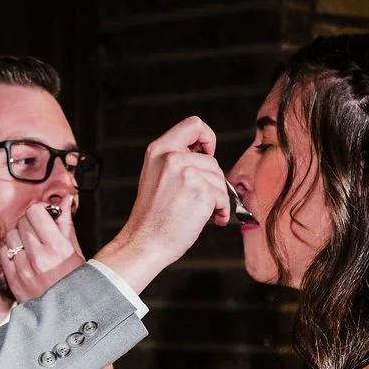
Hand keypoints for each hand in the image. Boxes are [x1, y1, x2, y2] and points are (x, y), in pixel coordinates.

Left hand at [1, 195, 84, 301]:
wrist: (71, 317)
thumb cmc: (78, 283)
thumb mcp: (77, 252)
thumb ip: (66, 223)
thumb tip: (65, 199)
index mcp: (58, 248)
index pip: (35, 212)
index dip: (39, 211)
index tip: (44, 217)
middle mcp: (39, 258)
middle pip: (21, 222)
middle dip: (30, 223)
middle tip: (39, 231)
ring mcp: (24, 271)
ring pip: (10, 236)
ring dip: (19, 236)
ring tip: (31, 245)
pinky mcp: (14, 282)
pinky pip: (3, 253)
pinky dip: (11, 251)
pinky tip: (23, 257)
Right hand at [93, 116, 230, 293]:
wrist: (144, 243)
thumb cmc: (151, 217)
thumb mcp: (155, 176)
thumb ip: (175, 160)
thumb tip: (204, 155)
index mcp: (159, 150)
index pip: (194, 125)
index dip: (206, 138)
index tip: (206, 154)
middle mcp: (172, 157)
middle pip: (211, 159)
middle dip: (211, 181)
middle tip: (200, 198)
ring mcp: (187, 173)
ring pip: (220, 178)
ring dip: (217, 198)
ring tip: (202, 212)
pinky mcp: (202, 192)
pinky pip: (224, 197)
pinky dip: (222, 211)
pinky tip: (211, 219)